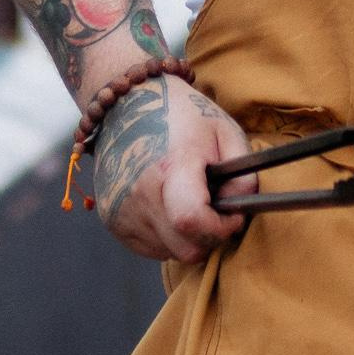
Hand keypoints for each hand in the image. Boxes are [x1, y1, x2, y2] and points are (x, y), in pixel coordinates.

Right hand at [90, 70, 251, 263]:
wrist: (127, 102)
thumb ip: (243, 174)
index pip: (193, 221)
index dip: (221, 228)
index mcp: (171, 166)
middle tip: (215, 209)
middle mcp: (140, 192)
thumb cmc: (181, 115)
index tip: (232, 215)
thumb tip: (240, 209)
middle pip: (185, 248)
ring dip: (186, 237)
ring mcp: (121, 208)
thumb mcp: (225, 131)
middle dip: (209, 237)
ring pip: (169, 252)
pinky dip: (165, 236)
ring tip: (188, 200)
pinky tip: (168, 205)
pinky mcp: (110, 218)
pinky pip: (150, 247)